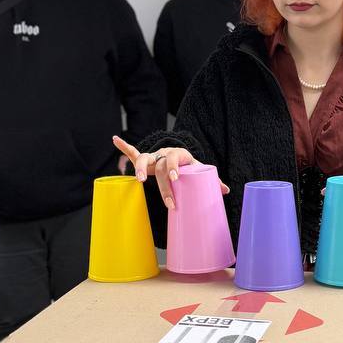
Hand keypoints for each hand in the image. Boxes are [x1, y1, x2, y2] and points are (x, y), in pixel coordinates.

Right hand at [113, 137, 229, 210]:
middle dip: (163, 184)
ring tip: (139, 180)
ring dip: (140, 168)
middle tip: (169, 202)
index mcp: (180, 154)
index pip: (175, 159)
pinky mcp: (145, 160)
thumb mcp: (199, 171)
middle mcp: (165, 153)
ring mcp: (154, 156)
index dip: (174, 167)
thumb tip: (226, 191)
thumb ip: (212, 179)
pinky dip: (124, 147)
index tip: (175, 178)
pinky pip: (133, 153)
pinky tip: (115, 139)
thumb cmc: (189, 166)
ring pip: (144, 158)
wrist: (180, 157)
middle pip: (161, 166)